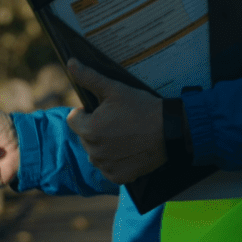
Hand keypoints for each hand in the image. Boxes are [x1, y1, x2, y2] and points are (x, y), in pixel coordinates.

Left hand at [65, 59, 165, 184]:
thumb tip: (70, 63)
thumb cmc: (142, 108)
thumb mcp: (115, 89)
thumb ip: (89, 77)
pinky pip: (108, 167)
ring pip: (95, 152)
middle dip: (95, 128)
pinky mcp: (119, 177)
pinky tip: (129, 149)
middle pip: (84, 136)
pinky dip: (115, 160)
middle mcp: (94, 153)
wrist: (170, 131)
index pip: (73, 119)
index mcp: (89, 130)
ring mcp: (106, 167)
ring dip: (104, 145)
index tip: (105, 110)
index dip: (87, 112)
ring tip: (125, 135)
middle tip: (118, 121)